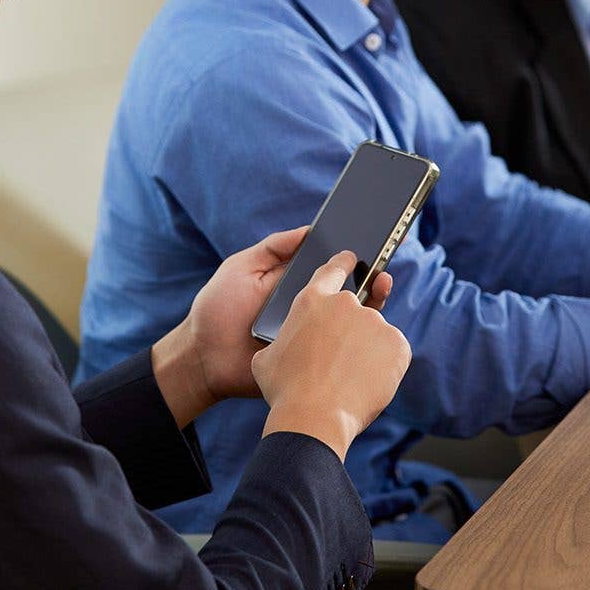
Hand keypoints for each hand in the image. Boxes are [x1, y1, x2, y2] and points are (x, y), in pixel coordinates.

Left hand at [152, 228, 391, 427]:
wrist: (203, 359)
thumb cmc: (217, 310)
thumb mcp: (241, 268)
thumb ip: (273, 248)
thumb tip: (309, 230)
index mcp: (296, 285)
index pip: (331, 266)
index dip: (353, 252)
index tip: (377, 233)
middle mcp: (310, 307)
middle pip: (349, 290)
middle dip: (371, 272)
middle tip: (386, 256)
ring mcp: (314, 334)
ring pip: (352, 318)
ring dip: (373, 299)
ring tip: (383, 281)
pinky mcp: (312, 359)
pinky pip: (341, 349)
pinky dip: (359, 336)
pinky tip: (370, 319)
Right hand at [252, 251, 409, 460]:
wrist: (314, 417)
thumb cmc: (285, 390)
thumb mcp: (266, 360)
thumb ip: (280, 342)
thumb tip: (284, 347)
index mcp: (312, 300)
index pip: (332, 270)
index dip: (343, 263)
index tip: (353, 258)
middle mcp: (346, 304)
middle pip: (356, 308)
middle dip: (352, 330)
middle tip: (341, 359)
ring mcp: (374, 322)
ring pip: (375, 333)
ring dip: (367, 351)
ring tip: (350, 380)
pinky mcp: (396, 343)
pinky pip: (394, 352)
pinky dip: (386, 366)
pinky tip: (368, 384)